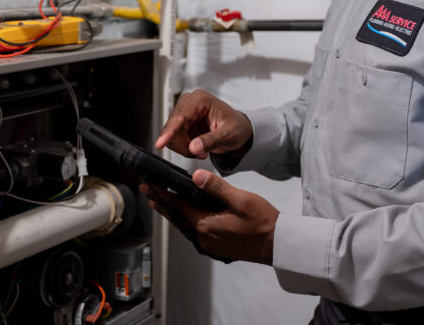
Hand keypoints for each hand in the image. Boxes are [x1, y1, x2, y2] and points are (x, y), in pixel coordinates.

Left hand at [140, 170, 278, 264]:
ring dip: (172, 212)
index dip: (163, 194)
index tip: (149, 185)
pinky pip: (194, 231)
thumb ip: (217, 188)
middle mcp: (203, 237)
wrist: (276, 244)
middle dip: (162, 202)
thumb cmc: (262, 222)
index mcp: (206, 224)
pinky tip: (185, 214)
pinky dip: (185, 220)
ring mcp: (208, 243)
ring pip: (184, 224)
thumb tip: (196, 177)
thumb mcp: (241, 200)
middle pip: (177, 217)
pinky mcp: (215, 245)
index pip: (178, 206)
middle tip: (147, 191)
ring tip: (160, 201)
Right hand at [155, 89, 252, 158]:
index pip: (180, 115)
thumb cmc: (237, 126)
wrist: (240, 131)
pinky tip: (198, 148)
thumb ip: (210, 140)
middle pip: (172, 127)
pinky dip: (185, 149)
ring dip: (185, 148)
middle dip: (184, 144)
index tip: (161, 143)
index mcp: (201, 100)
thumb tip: (194, 146)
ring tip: (202, 150)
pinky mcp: (183, 125)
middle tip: (200, 153)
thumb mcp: (228, 134)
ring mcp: (185, 114)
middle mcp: (190, 104)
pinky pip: (175, 140)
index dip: (169, 131)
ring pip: (171, 136)